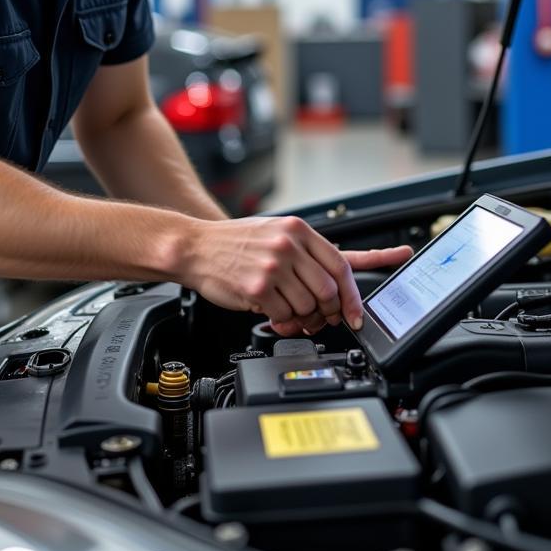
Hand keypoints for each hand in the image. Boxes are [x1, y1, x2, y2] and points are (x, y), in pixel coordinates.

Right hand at [179, 215, 412, 335]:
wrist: (195, 247)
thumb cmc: (235, 243)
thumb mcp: (275, 232)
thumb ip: (306, 252)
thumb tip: (337, 282)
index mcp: (297, 229)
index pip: (340, 264)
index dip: (352, 294)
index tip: (356, 313)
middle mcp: (288, 245)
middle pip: (328, 290)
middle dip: (328, 312)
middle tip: (320, 317)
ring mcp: (272, 267)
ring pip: (308, 307)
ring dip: (301, 318)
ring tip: (288, 311)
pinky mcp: (257, 288)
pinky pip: (284, 316)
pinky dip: (281, 321)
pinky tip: (271, 310)